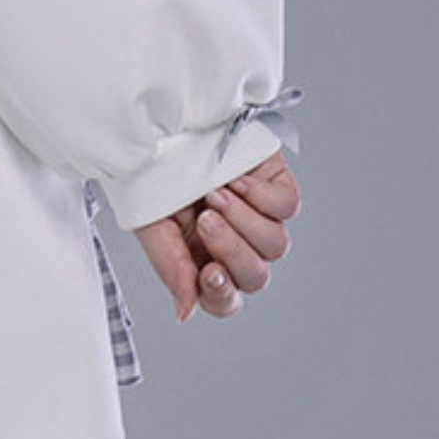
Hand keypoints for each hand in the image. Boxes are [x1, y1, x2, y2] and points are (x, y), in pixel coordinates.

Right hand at [133, 148, 299, 324]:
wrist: (162, 125)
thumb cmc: (152, 174)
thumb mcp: (151, 223)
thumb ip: (170, 268)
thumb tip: (186, 312)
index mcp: (203, 259)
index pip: (225, 299)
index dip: (223, 295)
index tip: (209, 273)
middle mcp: (235, 242)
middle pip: (256, 276)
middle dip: (232, 250)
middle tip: (206, 219)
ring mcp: (258, 215)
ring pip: (276, 245)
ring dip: (244, 221)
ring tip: (215, 194)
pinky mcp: (276, 185)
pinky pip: (287, 206)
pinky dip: (262, 196)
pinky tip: (236, 180)